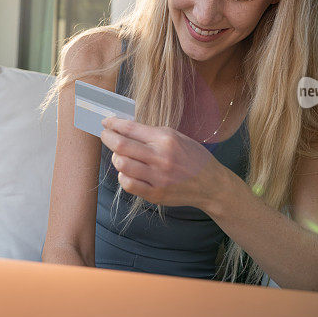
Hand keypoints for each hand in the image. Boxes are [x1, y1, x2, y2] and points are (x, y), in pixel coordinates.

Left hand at [99, 116, 227, 208]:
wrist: (211, 184)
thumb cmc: (193, 157)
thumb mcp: (176, 137)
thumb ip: (151, 133)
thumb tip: (124, 127)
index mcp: (166, 139)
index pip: (130, 128)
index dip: (113, 124)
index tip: (106, 122)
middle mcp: (161, 157)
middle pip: (121, 145)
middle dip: (108, 137)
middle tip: (105, 135)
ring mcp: (157, 177)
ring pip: (121, 164)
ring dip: (115, 157)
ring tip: (120, 155)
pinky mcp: (155, 194)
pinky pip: (128, 184)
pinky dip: (123, 175)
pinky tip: (128, 171)